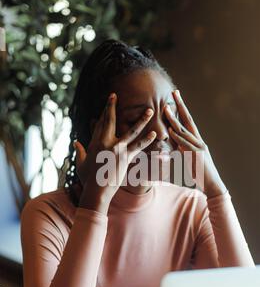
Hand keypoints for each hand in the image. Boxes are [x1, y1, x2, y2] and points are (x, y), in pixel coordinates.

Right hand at [74, 93, 155, 210]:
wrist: (96, 190)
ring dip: (141, 120)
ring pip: (131, 131)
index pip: (99, 123)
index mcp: (94, 143)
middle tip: (115, 96)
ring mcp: (117, 149)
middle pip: (109, 121)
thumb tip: (76, 143)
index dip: (103, 112)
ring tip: (149, 111)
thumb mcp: (81, 164)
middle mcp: (106, 142)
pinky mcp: (126, 157)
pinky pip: (139, 146)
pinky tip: (155, 134)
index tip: (107, 102)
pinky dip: (147, 140)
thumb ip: (80, 152)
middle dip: (111, 107)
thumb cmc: (88, 179)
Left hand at [165, 90, 226, 198]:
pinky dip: (178, 137)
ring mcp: (199, 147)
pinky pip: (186, 144)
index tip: (176, 96)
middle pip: (188, 120)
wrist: (212, 185)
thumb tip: (172, 147)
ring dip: (174, 119)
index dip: (182, 109)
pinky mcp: (197, 155)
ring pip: (185, 130)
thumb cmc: (200, 175)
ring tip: (165, 109)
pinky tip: (171, 131)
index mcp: (197, 141)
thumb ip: (181, 152)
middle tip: (174, 92)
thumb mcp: (188, 160)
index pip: (188, 121)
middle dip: (180, 105)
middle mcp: (199, 141)